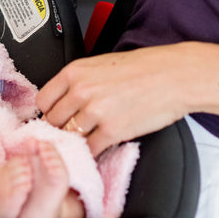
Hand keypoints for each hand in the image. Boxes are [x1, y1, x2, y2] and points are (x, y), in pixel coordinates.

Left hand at [36, 44, 193, 156]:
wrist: (175, 76)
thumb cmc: (144, 68)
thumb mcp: (101, 64)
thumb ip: (79, 81)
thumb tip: (64, 99)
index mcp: (75, 72)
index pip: (43, 100)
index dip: (48, 111)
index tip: (54, 117)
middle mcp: (80, 91)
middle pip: (52, 120)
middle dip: (59, 128)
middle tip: (68, 132)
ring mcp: (95, 112)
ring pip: (68, 136)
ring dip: (74, 142)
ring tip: (83, 141)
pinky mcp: (112, 131)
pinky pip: (89, 150)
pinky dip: (91, 153)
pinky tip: (97, 148)